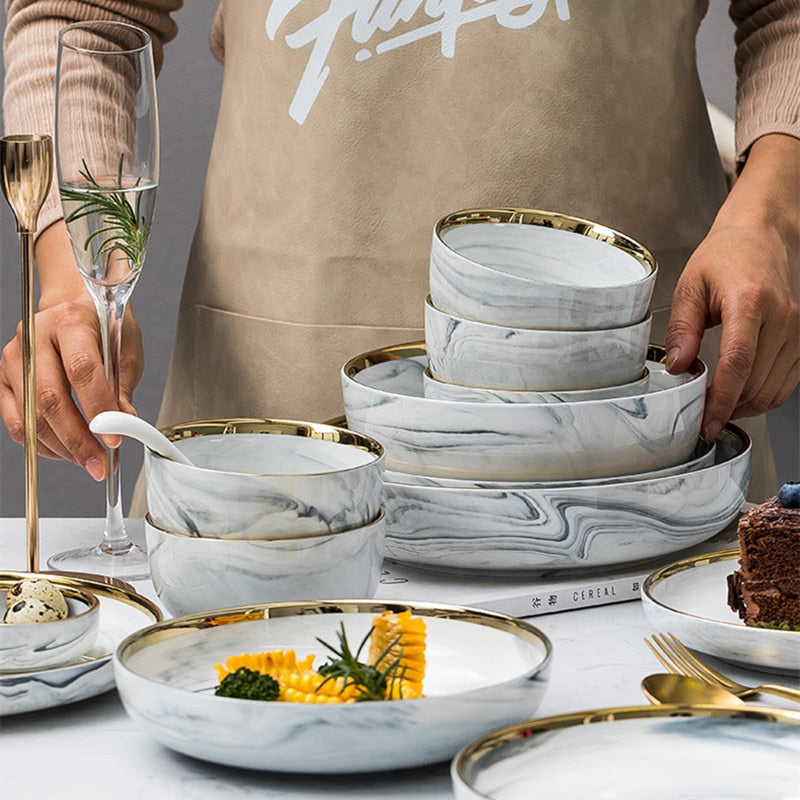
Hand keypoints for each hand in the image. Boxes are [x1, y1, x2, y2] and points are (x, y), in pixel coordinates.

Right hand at [0, 223, 143, 478]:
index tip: (115, 438)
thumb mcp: (125, 346)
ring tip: (88, 461)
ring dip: (61, 447)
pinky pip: (17, 421)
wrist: (73, 304)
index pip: (82, 370)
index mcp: (70, 321)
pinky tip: (65, 451)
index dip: (98, 408)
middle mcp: (34, 338)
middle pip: (51, 398)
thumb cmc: (103, 324)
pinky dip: (41, 444)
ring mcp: (13, 358)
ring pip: (31, 415)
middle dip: (78, 439)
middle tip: (99, 465)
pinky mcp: (3, 378)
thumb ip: (122, 384)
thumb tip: (123, 423)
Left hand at [665, 134, 799, 441]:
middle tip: (699, 417)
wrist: (763, 234)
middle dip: (727, 408)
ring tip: (715, 408)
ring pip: (774, 389)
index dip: (721, 399)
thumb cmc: (725, 256)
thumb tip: (677, 368)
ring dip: (744, 407)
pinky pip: (788, 382)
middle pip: (757, 382)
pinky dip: (762, 397)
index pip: (738, 363)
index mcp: (750, 301)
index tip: (705, 423)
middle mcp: (782, 317)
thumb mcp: (690, 286)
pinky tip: (738, 396)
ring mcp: (798, 329)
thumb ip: (682, 329)